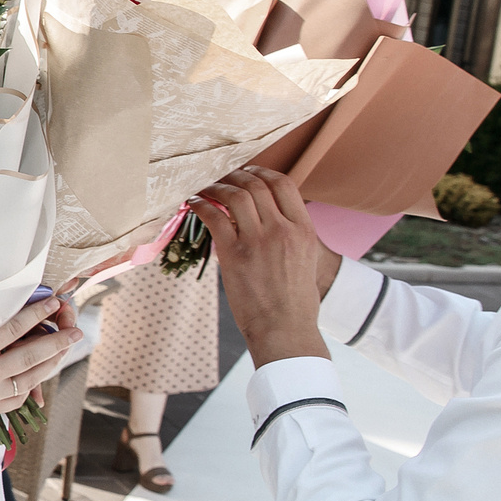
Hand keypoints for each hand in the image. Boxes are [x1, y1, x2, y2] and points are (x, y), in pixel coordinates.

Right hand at [0, 291, 74, 416]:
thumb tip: (6, 306)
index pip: (14, 329)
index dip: (37, 315)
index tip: (53, 303)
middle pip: (30, 357)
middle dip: (57, 342)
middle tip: (76, 332)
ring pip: (30, 379)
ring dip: (52, 364)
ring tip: (64, 350)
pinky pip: (19, 398)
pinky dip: (33, 385)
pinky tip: (40, 371)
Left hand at [195, 167, 333, 364]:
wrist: (285, 329)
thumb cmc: (295, 300)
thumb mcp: (306, 259)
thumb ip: (292, 234)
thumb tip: (273, 216)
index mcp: (304, 230)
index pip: (285, 184)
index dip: (263, 171)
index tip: (248, 171)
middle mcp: (283, 230)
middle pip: (257, 185)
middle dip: (235, 175)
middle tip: (221, 176)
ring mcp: (259, 241)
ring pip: (235, 196)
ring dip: (216, 187)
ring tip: (204, 187)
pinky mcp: (235, 255)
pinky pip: (214, 218)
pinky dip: (200, 205)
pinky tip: (193, 204)